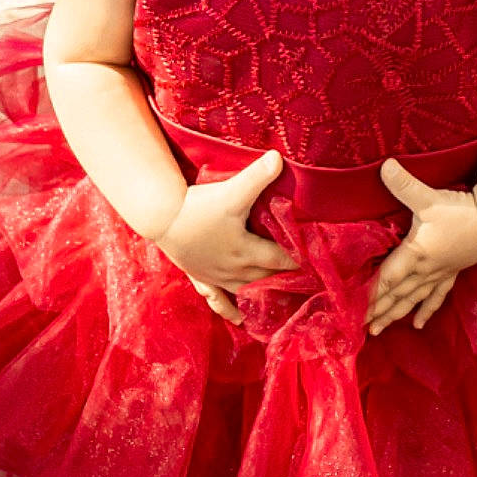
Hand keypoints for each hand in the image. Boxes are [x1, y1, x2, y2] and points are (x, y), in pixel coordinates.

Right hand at [155, 150, 298, 323]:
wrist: (161, 217)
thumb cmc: (198, 205)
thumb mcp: (232, 190)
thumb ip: (257, 176)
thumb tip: (279, 157)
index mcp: (246, 250)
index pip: (279, 258)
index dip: (297, 261)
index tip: (315, 265)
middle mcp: (233, 268)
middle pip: (266, 278)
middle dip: (284, 280)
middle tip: (303, 284)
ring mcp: (216, 275)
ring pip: (246, 290)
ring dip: (263, 296)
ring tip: (278, 302)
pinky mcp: (199, 276)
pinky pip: (217, 299)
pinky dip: (229, 309)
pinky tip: (239, 319)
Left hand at [365, 160, 476, 336]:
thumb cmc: (461, 210)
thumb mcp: (429, 197)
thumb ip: (404, 184)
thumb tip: (384, 165)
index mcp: (416, 254)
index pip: (387, 278)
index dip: (370, 294)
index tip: (354, 309)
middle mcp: (425, 269)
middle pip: (397, 294)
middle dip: (378, 311)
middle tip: (359, 328)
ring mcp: (439, 273)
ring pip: (412, 299)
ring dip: (394, 315)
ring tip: (378, 331)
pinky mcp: (451, 272)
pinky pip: (436, 296)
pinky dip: (425, 310)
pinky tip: (417, 324)